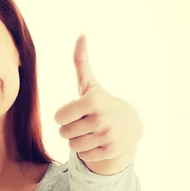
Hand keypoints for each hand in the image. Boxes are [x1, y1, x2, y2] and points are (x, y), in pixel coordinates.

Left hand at [54, 35, 142, 173]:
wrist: (131, 125)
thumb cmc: (102, 103)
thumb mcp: (90, 84)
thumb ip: (81, 62)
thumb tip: (81, 34)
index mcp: (92, 100)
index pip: (58, 117)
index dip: (63, 115)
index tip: (75, 112)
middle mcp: (101, 119)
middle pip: (63, 132)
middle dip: (69, 129)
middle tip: (83, 123)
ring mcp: (107, 136)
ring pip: (72, 146)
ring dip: (77, 141)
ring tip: (90, 133)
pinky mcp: (110, 151)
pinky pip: (83, 155)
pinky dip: (87, 151)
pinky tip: (98, 142)